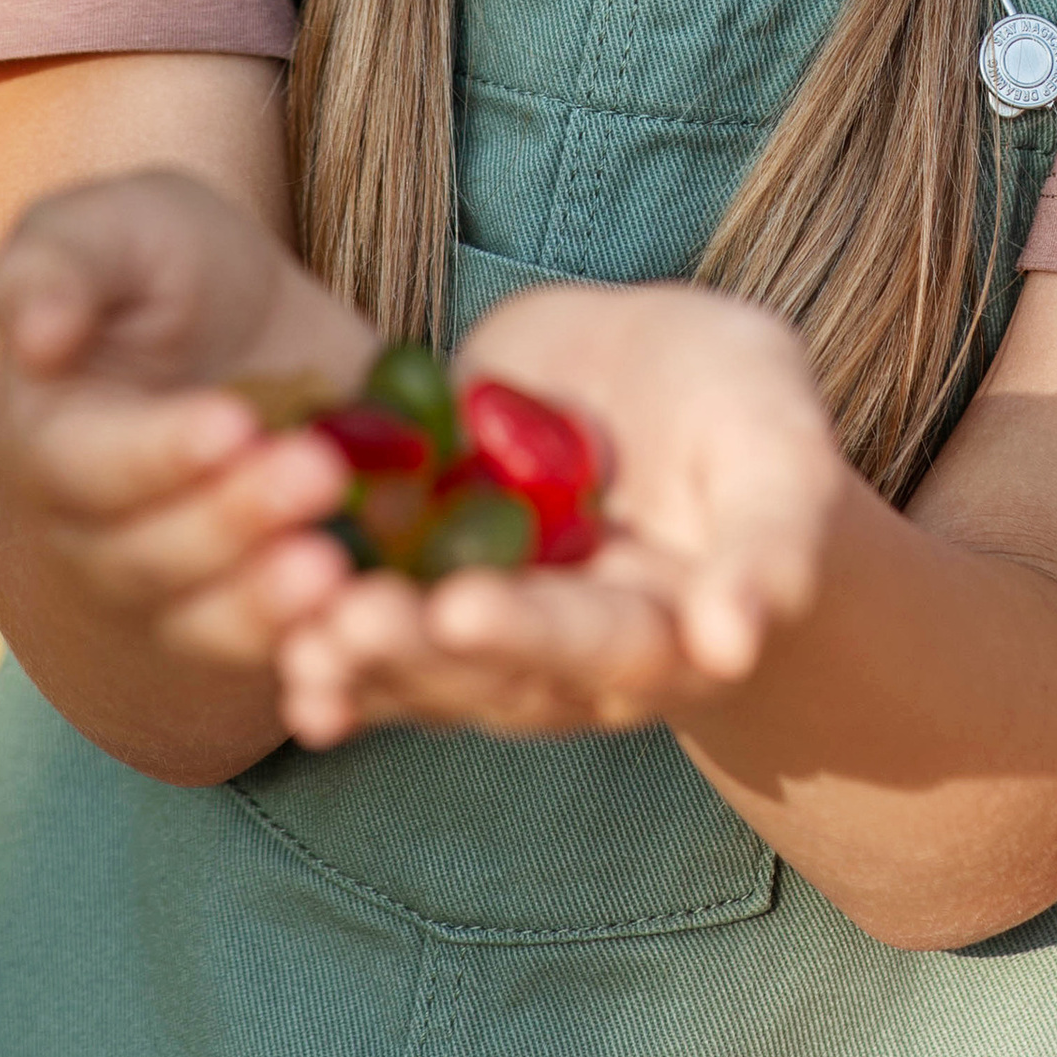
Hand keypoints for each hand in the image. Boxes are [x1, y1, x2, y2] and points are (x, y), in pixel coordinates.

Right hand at [0, 167, 372, 685]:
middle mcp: (99, 540)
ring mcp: (176, 595)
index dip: (157, 453)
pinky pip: (282, 661)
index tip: (231, 422)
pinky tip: (373, 625)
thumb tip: (35, 333)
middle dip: (237, 518)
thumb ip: (59, 265)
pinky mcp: (259, 621)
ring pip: (210, 621)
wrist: (243, 332)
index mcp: (51, 442)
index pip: (88, 466)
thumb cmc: (161, 273)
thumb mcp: (115, 229)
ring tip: (336, 564)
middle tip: (318, 471)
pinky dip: (323, 657)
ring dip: (272, 601)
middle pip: (154, 556)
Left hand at [274, 284, 841, 747]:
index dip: (537, 630)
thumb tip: (738, 639)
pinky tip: (276, 651)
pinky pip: (374, 638)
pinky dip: (327, 647)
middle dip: (422, 652)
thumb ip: (770, 545)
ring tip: (300, 638)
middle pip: (497, 671)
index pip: (605, 645)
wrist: (663, 385)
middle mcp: (572, 659)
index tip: (470, 609)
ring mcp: (494, 632)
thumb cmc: (745, 415)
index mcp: (667, 636)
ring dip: (361, 660)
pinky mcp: (430, 592)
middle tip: (356, 623)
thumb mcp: (780, 452)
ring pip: (425, 669)